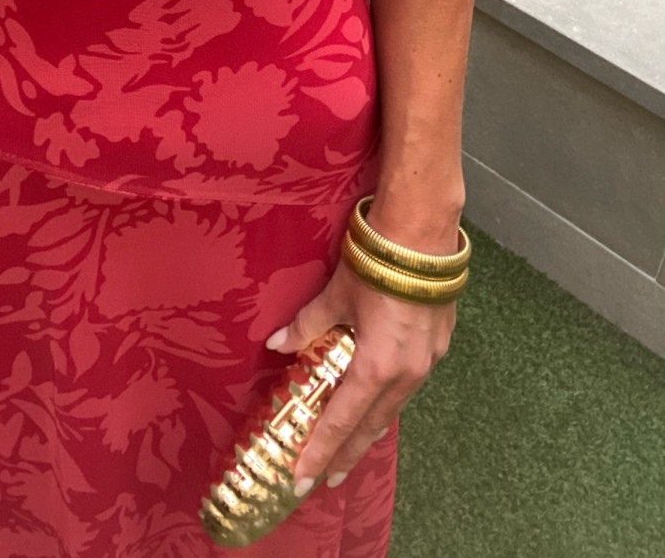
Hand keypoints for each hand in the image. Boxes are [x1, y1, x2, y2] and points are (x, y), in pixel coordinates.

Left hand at [264, 247, 456, 497]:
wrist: (422, 234)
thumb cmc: (374, 263)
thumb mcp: (335, 296)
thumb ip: (307, 325)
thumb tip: (277, 344)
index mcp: (377, 366)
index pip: (342, 421)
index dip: (321, 450)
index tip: (304, 477)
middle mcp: (406, 373)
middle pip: (371, 425)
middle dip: (347, 453)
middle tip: (326, 478)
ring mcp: (426, 362)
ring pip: (392, 408)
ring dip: (369, 430)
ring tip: (349, 449)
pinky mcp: (436, 346)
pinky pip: (407, 386)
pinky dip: (387, 401)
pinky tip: (377, 404)